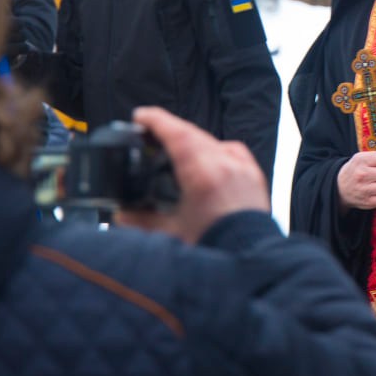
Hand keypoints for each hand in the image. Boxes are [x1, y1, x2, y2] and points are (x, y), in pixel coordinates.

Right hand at [117, 107, 267, 242]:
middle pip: (193, 134)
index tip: (141, 116)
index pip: (177, 134)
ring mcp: (242, 168)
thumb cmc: (217, 249)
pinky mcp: (253, 176)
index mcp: (203, 174)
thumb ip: (143, 221)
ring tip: (173, 147)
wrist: (248, 259)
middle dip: (170, 130)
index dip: (156, 121)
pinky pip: (231, 152)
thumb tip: (122, 215)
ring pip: (212, 141)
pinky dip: (214, 150)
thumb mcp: (173, 234)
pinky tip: (207, 159)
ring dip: (191, 140)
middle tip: (150, 132)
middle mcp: (225, 164)